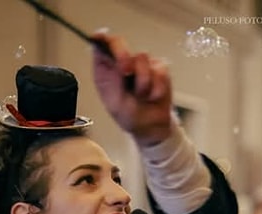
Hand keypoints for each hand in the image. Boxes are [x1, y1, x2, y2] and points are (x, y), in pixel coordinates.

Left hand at [90, 32, 171, 146]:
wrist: (150, 127)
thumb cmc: (128, 115)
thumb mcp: (114, 101)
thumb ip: (112, 79)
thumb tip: (111, 58)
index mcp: (106, 68)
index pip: (101, 45)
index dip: (101, 38)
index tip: (101, 38)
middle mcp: (122, 61)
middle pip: (119, 43)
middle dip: (123, 56)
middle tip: (126, 73)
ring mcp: (142, 64)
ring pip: (142, 59)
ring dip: (142, 83)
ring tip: (141, 96)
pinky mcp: (160, 69)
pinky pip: (160, 71)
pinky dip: (156, 88)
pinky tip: (152, 97)